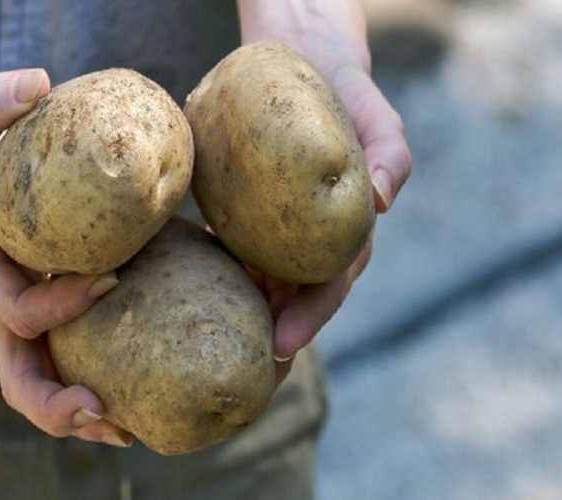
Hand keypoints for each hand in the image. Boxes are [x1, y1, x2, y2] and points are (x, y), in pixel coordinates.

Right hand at [0, 69, 130, 446]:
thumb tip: (36, 83)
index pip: (17, 305)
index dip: (61, 303)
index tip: (111, 279)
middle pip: (18, 376)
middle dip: (59, 405)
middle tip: (113, 417)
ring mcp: (15, 314)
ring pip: (38, 383)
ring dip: (79, 414)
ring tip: (132, 428)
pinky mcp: (36, 310)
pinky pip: (59, 360)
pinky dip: (89, 384)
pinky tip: (135, 393)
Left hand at [237, 0, 411, 372]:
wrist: (305, 65)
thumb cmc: (347, 95)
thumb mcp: (377, 118)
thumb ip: (390, 154)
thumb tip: (383, 200)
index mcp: (345, 233)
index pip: (328, 285)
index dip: (309, 317)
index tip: (280, 344)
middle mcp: (308, 240)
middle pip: (287, 297)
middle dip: (265, 331)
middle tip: (233, 364)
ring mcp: (275, 230)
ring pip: (255, 282)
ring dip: (234, 310)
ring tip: (200, 339)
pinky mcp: (245, 213)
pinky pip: (226, 249)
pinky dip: (211, 270)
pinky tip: (183, 283)